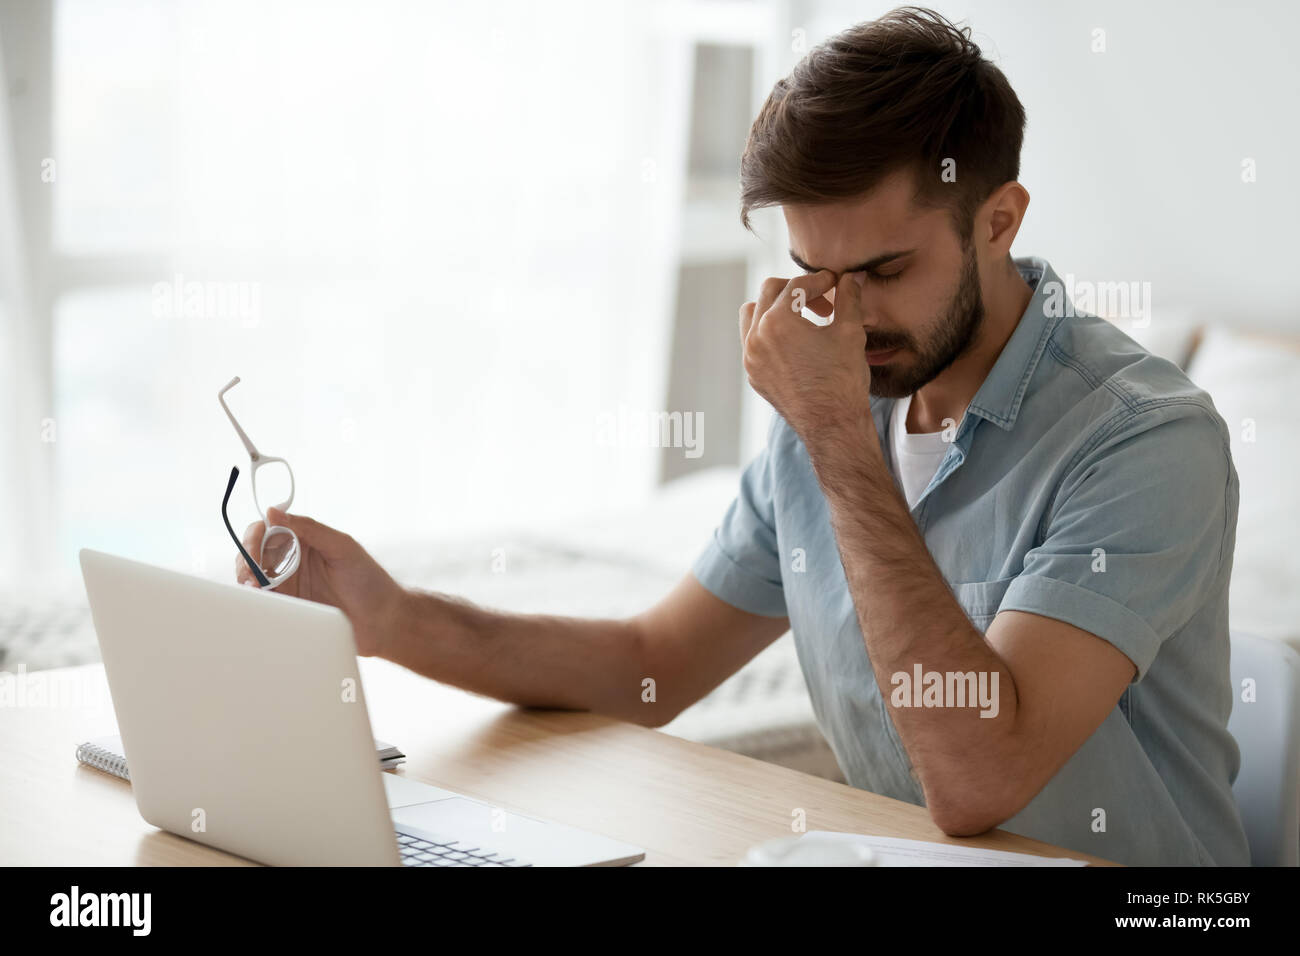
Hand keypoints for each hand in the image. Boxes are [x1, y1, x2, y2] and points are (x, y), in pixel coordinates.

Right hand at [236, 508, 405, 656]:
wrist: (383, 622)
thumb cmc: (369, 581)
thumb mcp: (342, 547)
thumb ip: (309, 528)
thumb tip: (273, 512)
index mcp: (305, 540)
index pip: (268, 529)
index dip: (256, 536)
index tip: (256, 548)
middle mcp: (293, 560)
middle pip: (254, 553)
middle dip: (247, 560)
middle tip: (253, 575)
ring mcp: (289, 585)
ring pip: (253, 578)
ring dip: (247, 580)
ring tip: (255, 588)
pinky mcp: (289, 609)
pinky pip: (264, 603)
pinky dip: (256, 601)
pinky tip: (259, 602)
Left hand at [739, 270, 872, 442]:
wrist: (832, 426)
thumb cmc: (843, 380)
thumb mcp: (850, 332)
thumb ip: (849, 298)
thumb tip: (853, 276)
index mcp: (777, 322)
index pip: (797, 285)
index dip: (821, 280)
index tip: (837, 283)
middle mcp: (756, 337)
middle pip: (770, 291)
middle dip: (798, 290)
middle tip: (823, 301)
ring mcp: (750, 357)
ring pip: (752, 314)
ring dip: (775, 307)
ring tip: (803, 317)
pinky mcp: (753, 374)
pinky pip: (752, 341)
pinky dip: (769, 331)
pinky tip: (795, 341)